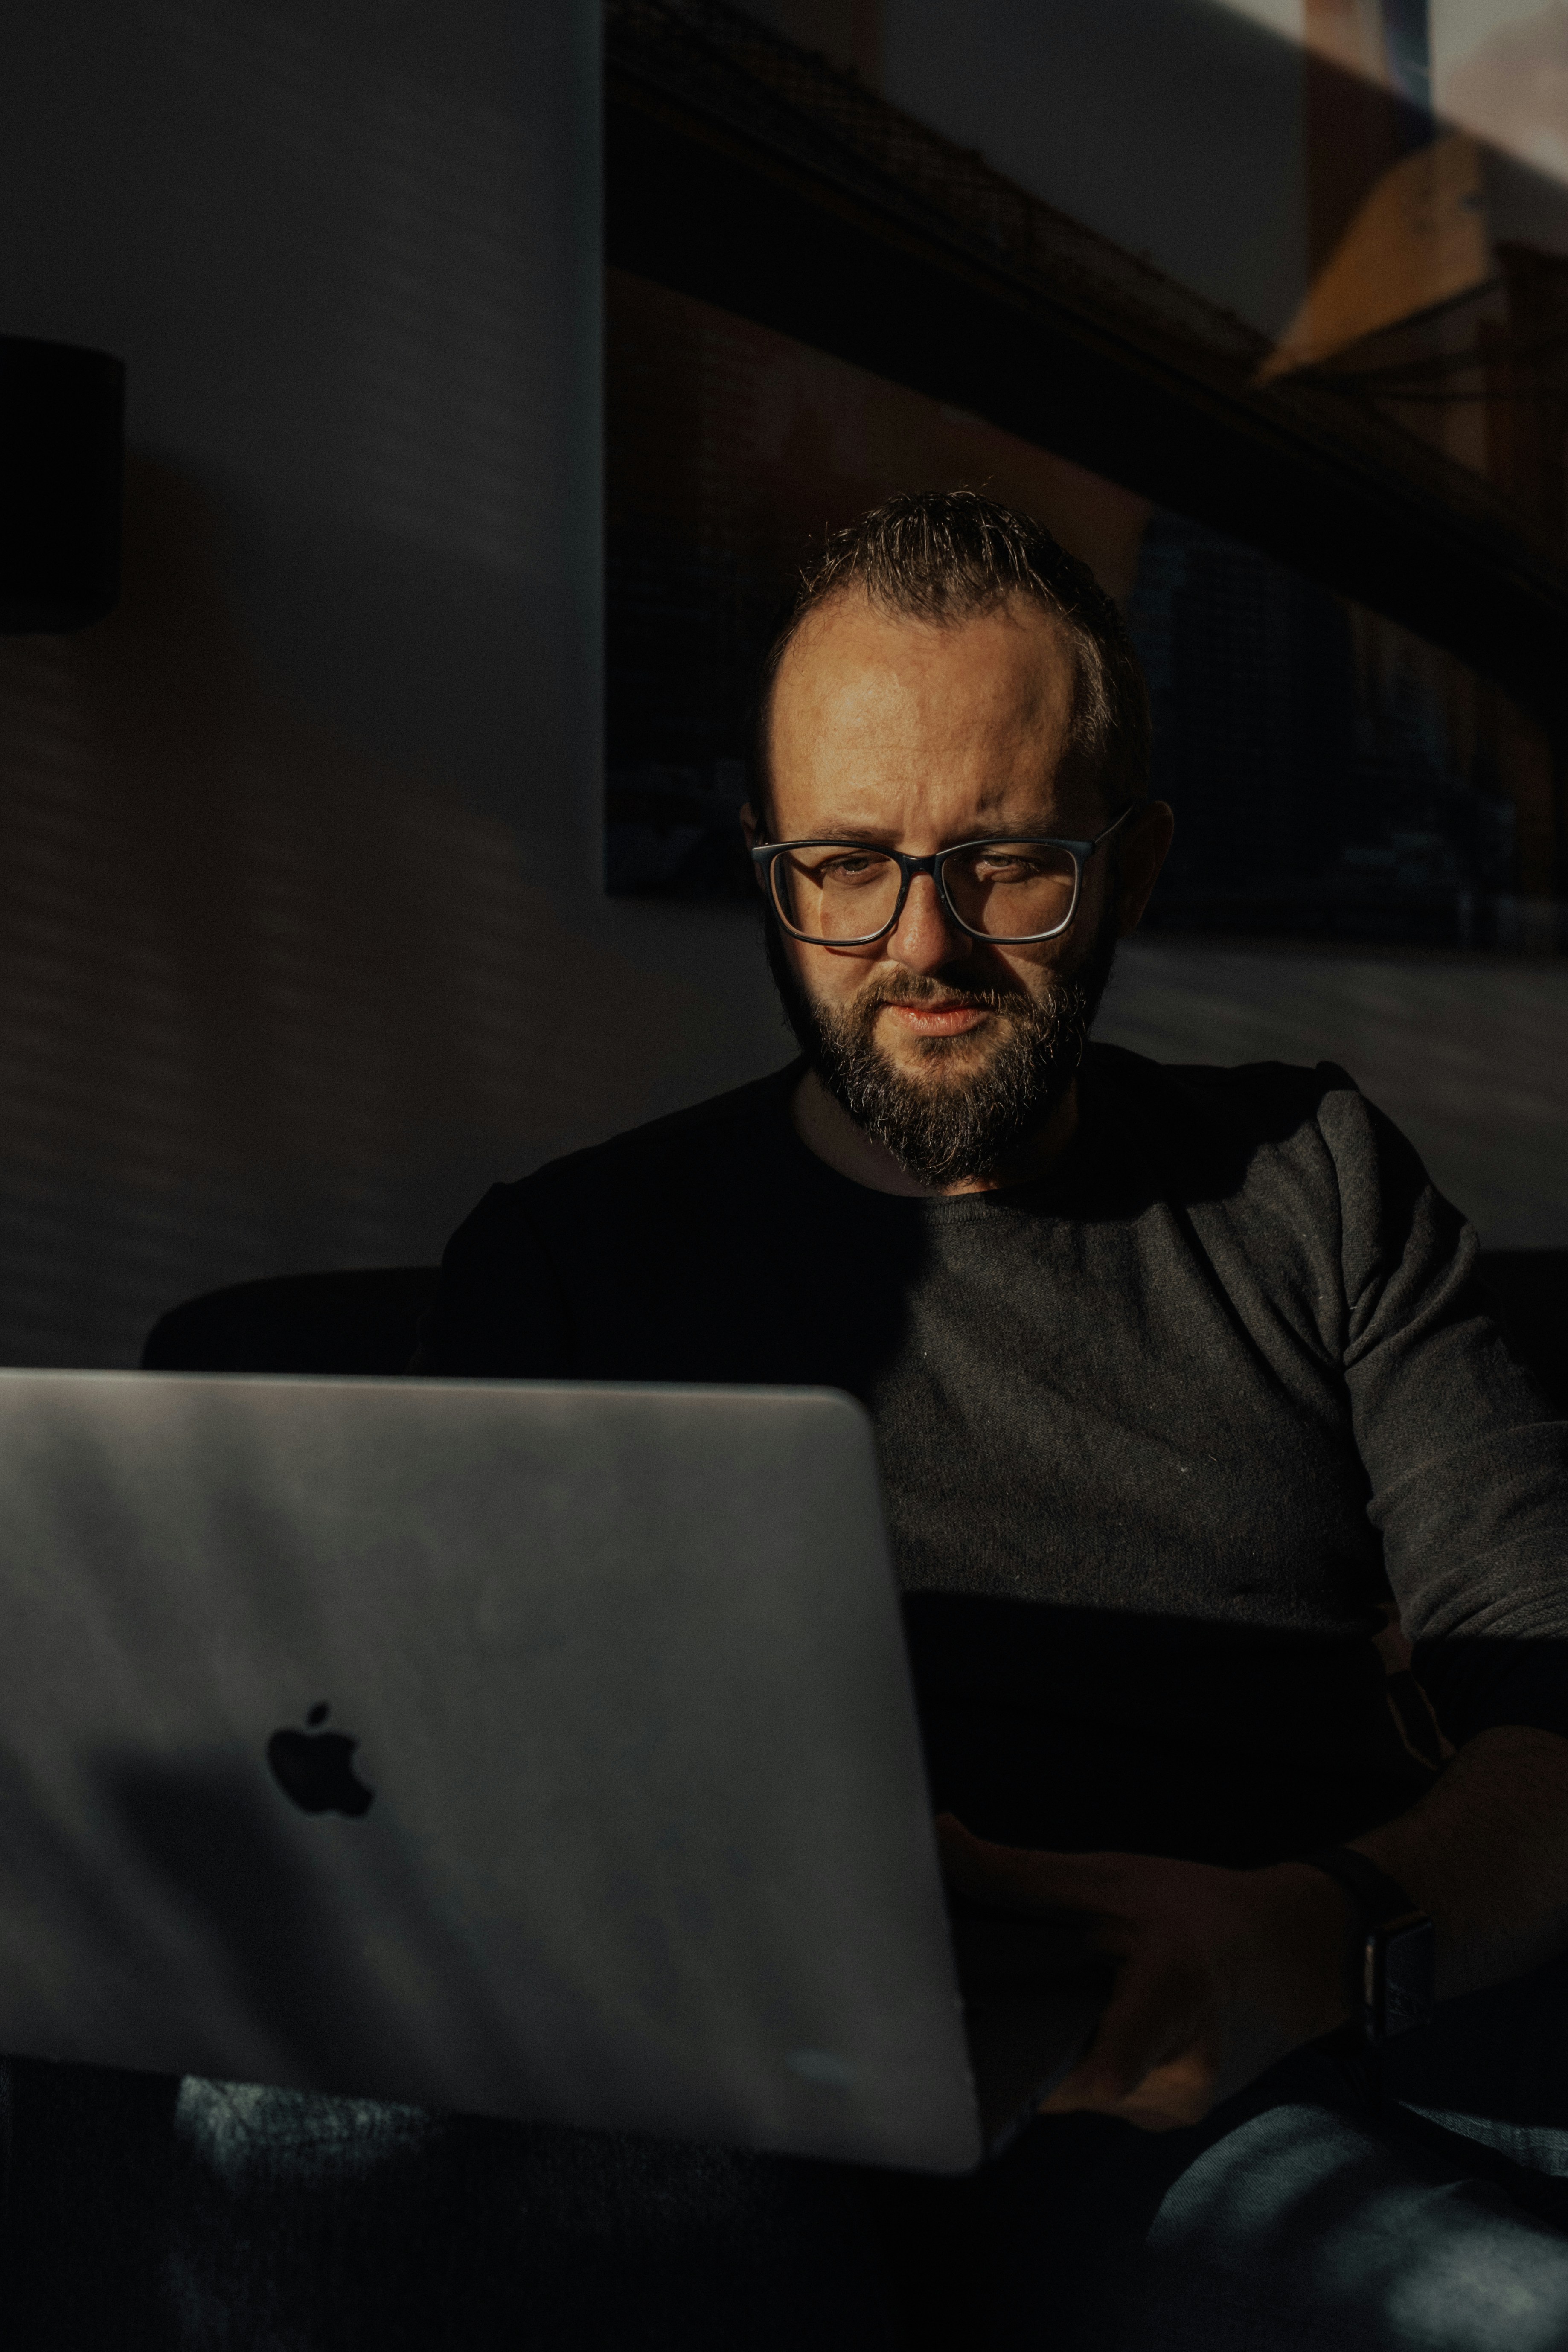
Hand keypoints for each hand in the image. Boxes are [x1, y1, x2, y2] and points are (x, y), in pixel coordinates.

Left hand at [938, 1815, 1354, 2131]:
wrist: (1284, 1949)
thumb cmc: (1199, 1908)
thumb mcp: (1109, 1876)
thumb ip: (1019, 1872)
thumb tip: (942, 1839)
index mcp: (1173, 1998)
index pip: (1099, 2072)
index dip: (1034, 2072)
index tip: (982, 2052)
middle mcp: (1181, 2074)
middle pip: (1069, 2083)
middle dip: (1024, 2045)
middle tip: (991, 2005)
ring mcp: (1176, 2107)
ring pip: (1079, 2094)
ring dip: (1053, 2053)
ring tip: (1041, 2004)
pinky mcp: (1167, 2116)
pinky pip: (1101, 2097)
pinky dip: (1079, 2062)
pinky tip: (1076, 2023)